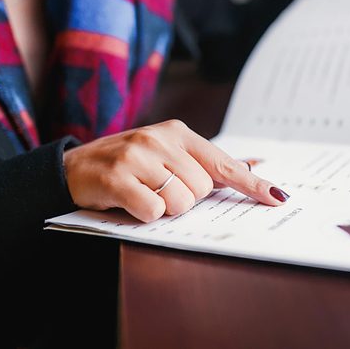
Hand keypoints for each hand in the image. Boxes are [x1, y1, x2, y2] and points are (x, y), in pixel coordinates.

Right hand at [63, 119, 288, 222]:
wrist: (73, 167)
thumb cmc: (128, 165)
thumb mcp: (165, 154)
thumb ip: (202, 163)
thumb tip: (248, 168)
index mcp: (178, 133)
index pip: (223, 163)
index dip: (251, 183)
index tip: (276, 197)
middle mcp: (160, 139)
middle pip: (202, 189)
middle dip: (186, 199)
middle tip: (160, 190)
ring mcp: (137, 156)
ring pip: (181, 202)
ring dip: (165, 209)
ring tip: (144, 194)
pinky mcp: (117, 177)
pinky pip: (153, 211)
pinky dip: (145, 216)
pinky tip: (130, 202)